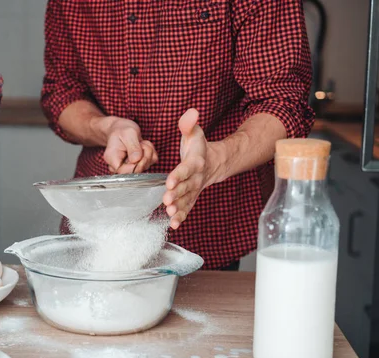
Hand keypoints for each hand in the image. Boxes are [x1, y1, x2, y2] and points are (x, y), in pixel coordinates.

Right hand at [94, 116, 158, 173]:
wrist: (121, 129)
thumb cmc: (121, 130)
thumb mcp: (127, 133)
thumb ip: (132, 146)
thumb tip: (136, 160)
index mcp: (112, 160)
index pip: (125, 173)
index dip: (136, 165)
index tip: (139, 153)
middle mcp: (120, 166)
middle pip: (137, 170)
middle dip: (144, 155)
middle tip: (141, 144)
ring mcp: (130, 166)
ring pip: (147, 165)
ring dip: (148, 151)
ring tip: (140, 143)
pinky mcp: (139, 164)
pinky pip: (151, 161)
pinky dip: (151, 151)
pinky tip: (143, 145)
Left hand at [163, 109, 213, 229]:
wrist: (212, 162)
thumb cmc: (198, 147)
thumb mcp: (195, 132)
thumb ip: (189, 124)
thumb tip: (191, 112)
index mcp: (195, 162)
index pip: (186, 169)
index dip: (179, 175)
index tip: (170, 181)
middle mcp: (196, 178)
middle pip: (186, 187)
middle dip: (176, 194)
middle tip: (166, 200)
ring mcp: (194, 190)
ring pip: (186, 200)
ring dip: (178, 208)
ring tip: (170, 215)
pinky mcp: (191, 198)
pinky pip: (187, 208)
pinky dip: (181, 217)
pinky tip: (173, 225)